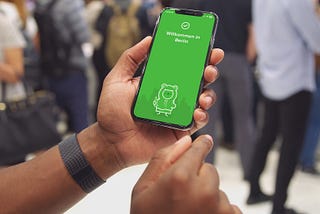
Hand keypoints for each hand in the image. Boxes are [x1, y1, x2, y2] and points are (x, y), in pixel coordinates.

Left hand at [95, 36, 222, 168]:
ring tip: (203, 96)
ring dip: (209, 95)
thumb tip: (149, 39)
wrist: (111, 142)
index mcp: (160, 81)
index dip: (198, 56)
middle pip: (198, 80)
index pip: (182, 65)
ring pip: (202, 99)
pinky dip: (202, 115)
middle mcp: (172, 94)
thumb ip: (130, 58)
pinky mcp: (180, 129)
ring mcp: (178, 112)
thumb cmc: (111, 112)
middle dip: (209, 72)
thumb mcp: (117, 80)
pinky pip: (198, 121)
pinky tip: (197, 112)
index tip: (208, 48)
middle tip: (210, 68)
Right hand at [131, 135, 241, 213]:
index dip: (201, 145)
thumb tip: (184, 141)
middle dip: (199, 176)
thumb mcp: (143, 190)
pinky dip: (217, 210)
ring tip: (189, 212)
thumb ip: (162, 160)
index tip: (205, 142)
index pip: (199, 149)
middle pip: (209, 169)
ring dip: (208, 195)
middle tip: (182, 195)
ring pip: (217, 188)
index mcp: (180, 178)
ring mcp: (220, 207)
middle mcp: (204, 190)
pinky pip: (229, 206)